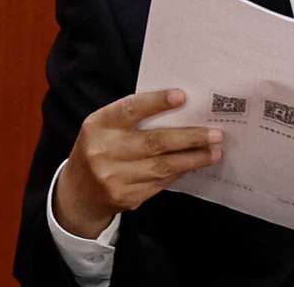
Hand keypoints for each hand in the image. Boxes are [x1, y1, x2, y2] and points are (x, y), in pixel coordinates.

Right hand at [53, 88, 221, 237]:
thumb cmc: (100, 148)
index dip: (156, 102)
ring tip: (215, 151)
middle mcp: (104, 151)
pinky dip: (180, 172)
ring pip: (163, 166)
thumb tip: (181, 109)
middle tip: (216, 134)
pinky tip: (194, 165)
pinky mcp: (125, 197)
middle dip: (190, 137)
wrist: (78, 192)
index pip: (130, 110)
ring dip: (193, 158)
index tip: (182, 96)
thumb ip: (133, 117)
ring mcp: (114, 177)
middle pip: (155, 142)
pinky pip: (160, 182)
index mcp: (99, 125)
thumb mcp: (105, 126)